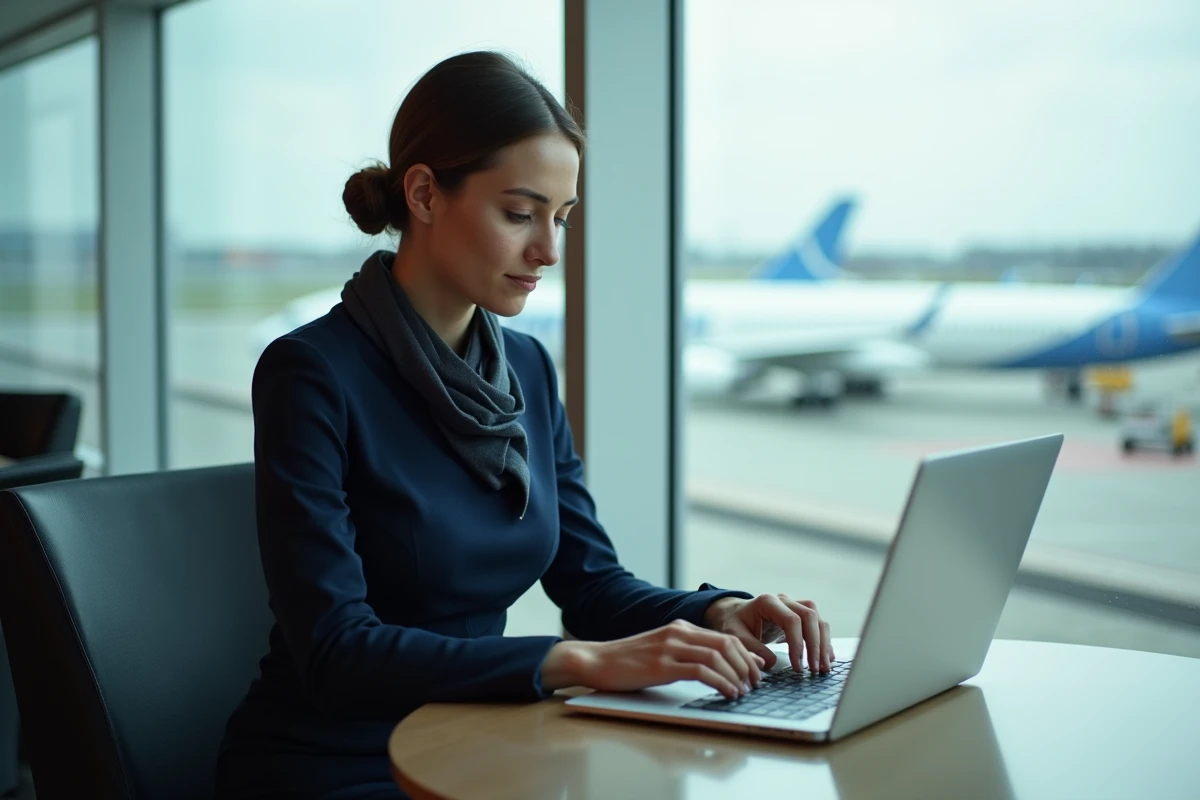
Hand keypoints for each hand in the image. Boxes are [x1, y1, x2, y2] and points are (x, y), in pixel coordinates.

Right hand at [540, 620, 764, 698]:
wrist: (596, 661)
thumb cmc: (627, 663)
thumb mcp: (660, 652)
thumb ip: (684, 655)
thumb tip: (713, 669)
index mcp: (680, 628)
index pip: (724, 636)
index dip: (745, 654)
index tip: (756, 671)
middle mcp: (678, 633)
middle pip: (727, 643)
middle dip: (747, 665)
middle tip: (755, 684)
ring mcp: (670, 647)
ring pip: (718, 656)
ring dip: (737, 675)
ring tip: (744, 692)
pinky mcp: (662, 665)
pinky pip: (702, 671)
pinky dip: (721, 683)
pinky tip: (728, 694)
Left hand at [702, 593, 832, 673]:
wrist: (734, 614)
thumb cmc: (733, 623)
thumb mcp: (735, 635)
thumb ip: (751, 647)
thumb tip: (771, 663)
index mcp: (768, 601)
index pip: (792, 620)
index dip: (798, 644)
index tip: (797, 667)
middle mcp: (784, 600)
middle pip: (810, 616)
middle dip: (816, 644)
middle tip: (816, 668)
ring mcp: (793, 606)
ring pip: (817, 619)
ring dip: (823, 643)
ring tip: (824, 667)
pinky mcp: (799, 615)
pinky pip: (818, 624)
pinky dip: (824, 641)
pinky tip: (828, 657)